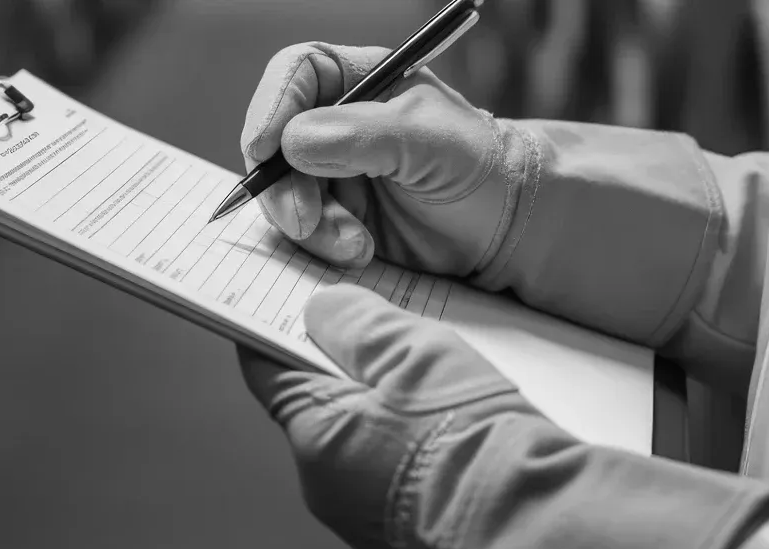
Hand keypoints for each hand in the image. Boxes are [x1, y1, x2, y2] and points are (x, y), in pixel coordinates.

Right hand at [239, 41, 524, 274]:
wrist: (504, 230)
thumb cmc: (479, 168)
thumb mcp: (427, 140)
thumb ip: (362, 135)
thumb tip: (294, 142)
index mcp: (359, 81)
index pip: (296, 75)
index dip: (272, 107)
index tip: (264, 148)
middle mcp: (339, 124)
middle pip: (276, 141)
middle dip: (285, 186)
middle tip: (306, 223)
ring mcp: (334, 174)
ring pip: (285, 194)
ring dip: (309, 226)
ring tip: (356, 245)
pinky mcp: (339, 221)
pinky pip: (305, 233)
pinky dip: (323, 247)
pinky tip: (361, 253)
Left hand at [239, 284, 569, 548]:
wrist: (532, 536)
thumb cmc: (472, 452)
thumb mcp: (414, 355)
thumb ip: (359, 323)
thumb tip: (326, 311)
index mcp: (314, 440)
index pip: (268, 368)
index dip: (282, 326)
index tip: (301, 301)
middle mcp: (329, 491)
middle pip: (325, 407)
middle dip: (355, 370)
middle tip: (400, 340)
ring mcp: (370, 524)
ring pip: (368, 444)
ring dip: (396, 412)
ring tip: (446, 392)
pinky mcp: (411, 541)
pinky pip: (402, 480)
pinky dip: (421, 451)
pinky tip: (462, 436)